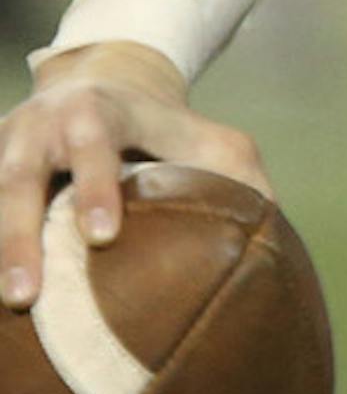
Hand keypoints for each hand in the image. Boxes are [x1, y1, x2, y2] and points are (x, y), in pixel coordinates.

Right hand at [0, 42, 270, 308]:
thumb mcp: (212, 141)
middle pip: (20, 175)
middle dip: (19, 234)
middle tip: (25, 295)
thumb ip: (241, 178)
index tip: (101, 237)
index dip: (95, 187)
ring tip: (5, 305)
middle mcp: (44, 124)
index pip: (96, 142)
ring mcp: (5, 146)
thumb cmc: (167, 133)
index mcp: (104, 111)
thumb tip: (273, 239)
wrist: (97, 88)